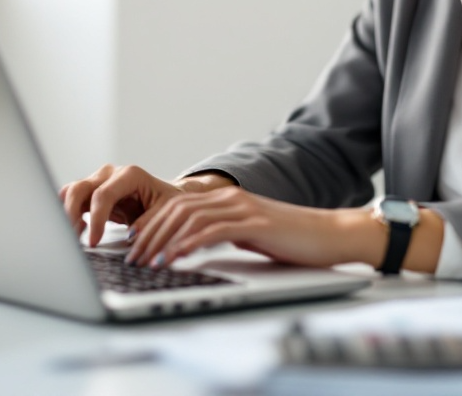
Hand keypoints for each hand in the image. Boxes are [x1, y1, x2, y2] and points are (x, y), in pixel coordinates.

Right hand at [59, 164, 190, 247]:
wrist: (164, 197)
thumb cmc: (166, 202)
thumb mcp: (166, 211)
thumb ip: (149, 221)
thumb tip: (132, 235)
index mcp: (130, 174)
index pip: (103, 195)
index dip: (96, 219)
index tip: (94, 241)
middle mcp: (110, 174)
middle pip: (79, 189)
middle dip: (71, 214)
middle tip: (73, 239)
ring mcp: (98, 181)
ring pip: (70, 193)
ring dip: (67, 214)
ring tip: (73, 236)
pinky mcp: (92, 192)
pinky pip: (73, 200)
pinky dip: (70, 215)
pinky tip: (77, 231)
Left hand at [125, 187, 377, 269]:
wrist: (329, 235)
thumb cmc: (289, 239)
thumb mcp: (246, 234)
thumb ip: (219, 234)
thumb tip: (188, 248)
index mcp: (224, 199)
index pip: (175, 205)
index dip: (150, 223)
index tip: (132, 243)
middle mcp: (229, 198)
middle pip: (175, 209)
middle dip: (149, 234)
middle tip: (132, 257)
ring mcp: (242, 208)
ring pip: (188, 218)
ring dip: (163, 241)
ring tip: (149, 262)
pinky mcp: (254, 223)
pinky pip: (212, 230)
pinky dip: (189, 244)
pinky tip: (176, 257)